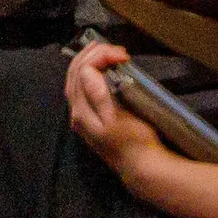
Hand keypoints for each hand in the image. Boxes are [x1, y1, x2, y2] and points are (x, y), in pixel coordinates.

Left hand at [60, 42, 167, 192]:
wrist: (142, 170)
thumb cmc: (135, 142)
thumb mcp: (118, 119)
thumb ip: (99, 95)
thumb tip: (89, 72)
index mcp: (81, 110)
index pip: (83, 70)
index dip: (101, 56)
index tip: (124, 55)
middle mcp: (76, 113)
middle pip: (75, 73)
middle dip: (92, 54)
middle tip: (114, 48)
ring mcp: (82, 117)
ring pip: (76, 81)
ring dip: (89, 62)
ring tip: (105, 52)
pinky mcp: (90, 120)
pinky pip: (82, 89)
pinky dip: (90, 74)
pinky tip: (101, 71)